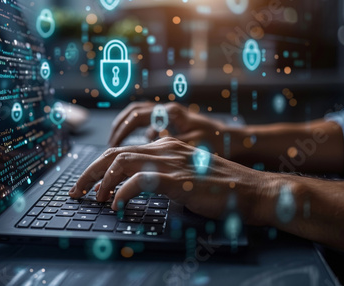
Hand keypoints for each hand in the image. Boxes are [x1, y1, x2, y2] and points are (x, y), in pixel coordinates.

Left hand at [70, 137, 275, 224]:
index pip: (123, 151)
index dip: (100, 166)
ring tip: (95, 199)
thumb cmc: (221, 187)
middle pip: (115, 153)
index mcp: (167, 146)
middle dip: (90, 172)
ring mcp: (171, 162)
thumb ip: (166, 173)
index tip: (88, 185)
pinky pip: (139, 181)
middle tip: (76, 192)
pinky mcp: (178, 179)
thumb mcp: (188, 174)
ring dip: (102, 181)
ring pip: (122, 162)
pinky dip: (122, 192)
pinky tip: (117, 205)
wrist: (252, 191)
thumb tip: (140, 184)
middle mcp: (166, 149)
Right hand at [108, 102, 226, 149]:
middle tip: (108, 146)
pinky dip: (136, 134)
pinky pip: (147, 124)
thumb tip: (147, 141)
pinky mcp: (171, 124)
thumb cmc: (218, 142)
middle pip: (132, 113)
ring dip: (125, 130)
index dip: (121, 131)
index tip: (112, 146)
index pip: (136, 117)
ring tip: (114, 146)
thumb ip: (170, 143)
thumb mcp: (194, 145)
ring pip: (138, 117)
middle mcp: (168, 111)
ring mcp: (169, 116)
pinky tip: (136, 149)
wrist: (235, 140)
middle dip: (118, 129)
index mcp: (171, 113)